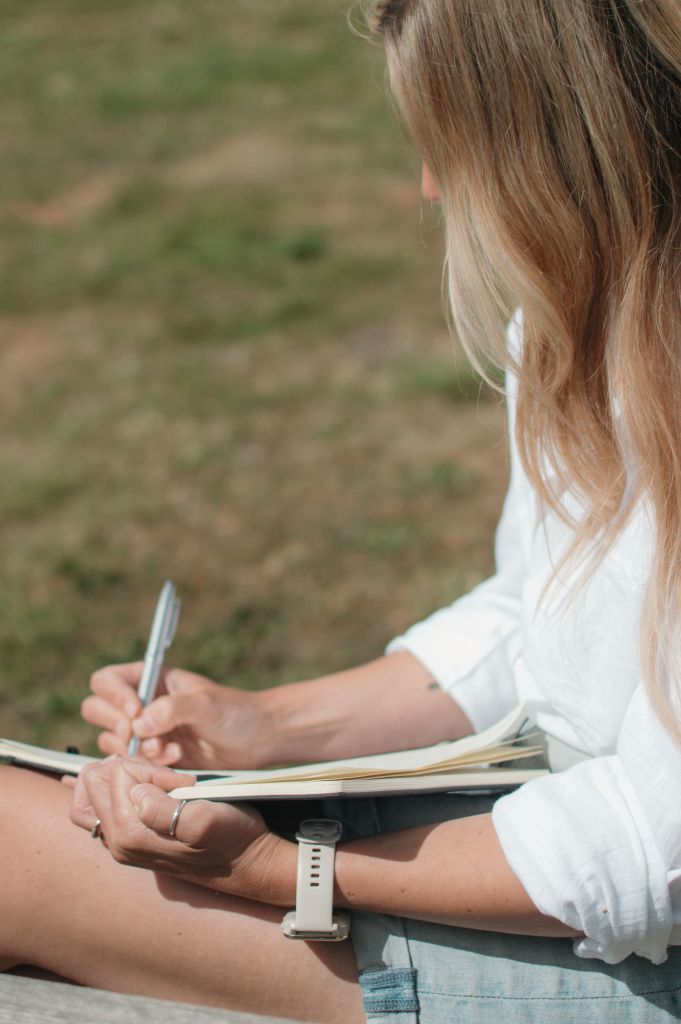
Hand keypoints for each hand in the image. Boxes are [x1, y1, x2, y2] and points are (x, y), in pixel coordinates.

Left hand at [69, 756, 292, 901]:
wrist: (246, 863)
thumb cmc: (230, 837)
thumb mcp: (204, 819)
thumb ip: (162, 810)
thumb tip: (134, 793)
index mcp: (129, 835)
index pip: (114, 773)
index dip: (148, 767)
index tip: (178, 782)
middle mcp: (117, 841)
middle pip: (93, 781)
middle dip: (129, 768)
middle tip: (164, 778)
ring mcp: (121, 842)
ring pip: (92, 792)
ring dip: (124, 776)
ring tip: (159, 783)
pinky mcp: (131, 838)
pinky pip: (102, 806)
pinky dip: (120, 788)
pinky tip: (150, 790)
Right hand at [81, 663, 268, 769]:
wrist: (255, 741)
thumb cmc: (235, 712)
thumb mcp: (206, 704)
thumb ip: (173, 709)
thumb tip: (139, 724)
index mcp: (150, 679)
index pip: (107, 680)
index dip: (114, 696)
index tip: (135, 712)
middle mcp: (141, 703)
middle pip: (97, 709)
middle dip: (119, 727)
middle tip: (146, 738)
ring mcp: (144, 732)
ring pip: (110, 740)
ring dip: (135, 749)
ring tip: (170, 750)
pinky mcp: (151, 758)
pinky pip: (129, 763)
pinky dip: (147, 765)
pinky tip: (176, 760)